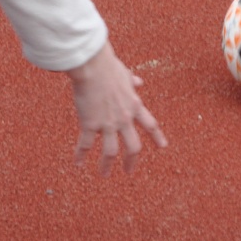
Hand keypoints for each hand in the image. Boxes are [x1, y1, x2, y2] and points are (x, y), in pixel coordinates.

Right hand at [68, 40, 166, 175]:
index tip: (163, 147)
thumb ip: (132, 81)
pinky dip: (80, 155)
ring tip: (104, 174)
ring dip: (107, 165)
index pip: (150, 125)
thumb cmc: (108, 66)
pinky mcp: (89, 124)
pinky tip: (77, 163)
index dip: (157, 137)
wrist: (93, 66)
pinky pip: (85, 145)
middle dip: (131, 160)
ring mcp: (107, 123)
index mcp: (134, 105)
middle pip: (133, 146)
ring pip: (111, 152)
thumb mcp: (125, 73)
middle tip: (129, 170)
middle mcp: (124, 118)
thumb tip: (139, 81)